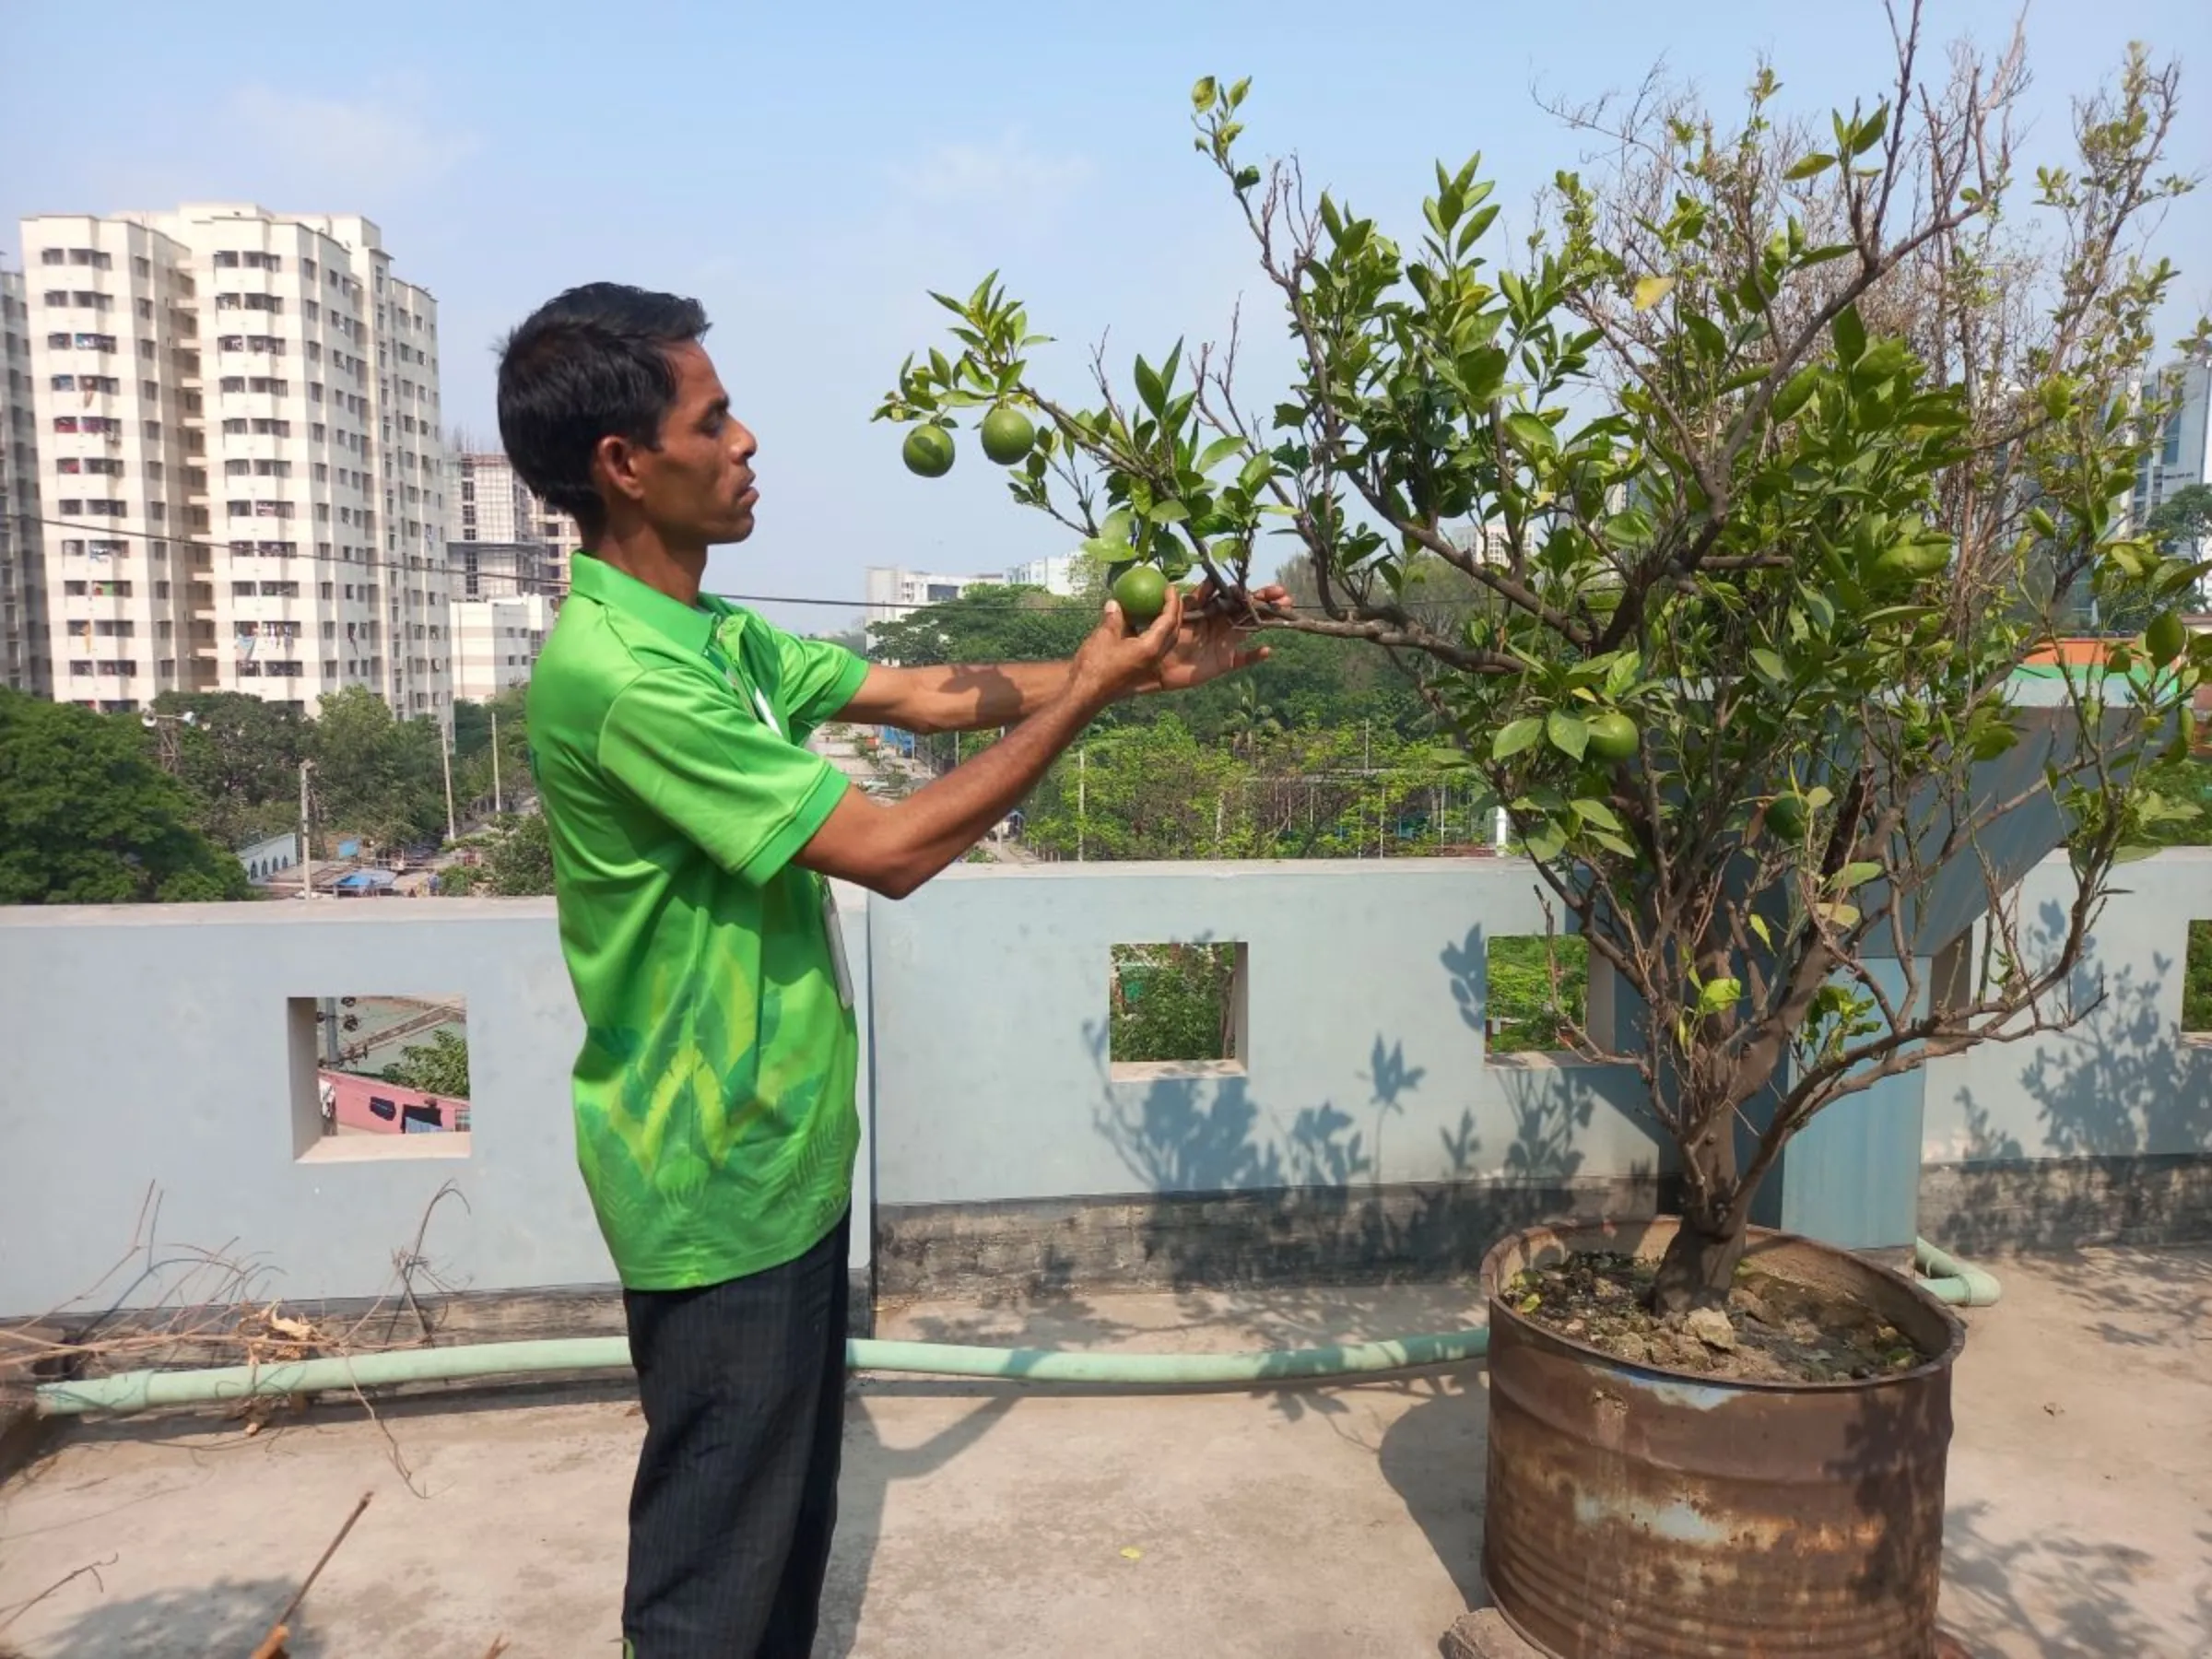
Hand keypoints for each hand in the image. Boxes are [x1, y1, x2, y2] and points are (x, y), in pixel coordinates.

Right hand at [1067, 584, 1185, 711]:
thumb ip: (1114, 618)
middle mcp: (1154, 659)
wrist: (1085, 694)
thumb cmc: (1094, 665)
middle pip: (1173, 632)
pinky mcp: (1140, 671)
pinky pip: (1153, 648)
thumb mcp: (1104, 636)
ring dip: (1166, 625)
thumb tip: (1115, 603)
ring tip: (1160, 608)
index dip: (1171, 602)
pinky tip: (1142, 625)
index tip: (1170, 587)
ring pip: (1165, 642)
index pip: (1168, 621)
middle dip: (1176, 613)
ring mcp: (1148, 667)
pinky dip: (1152, 634)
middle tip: (1171, 596)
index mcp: (1150, 648)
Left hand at [1145, 577, 1293, 692]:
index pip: (1232, 596)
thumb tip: (1186, 585)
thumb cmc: (1158, 638)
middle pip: (1247, 609)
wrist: (1152, 666)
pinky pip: (1244, 659)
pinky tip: (1268, 650)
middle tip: (1283, 594)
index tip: (1254, 587)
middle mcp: (1219, 623)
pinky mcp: (1224, 662)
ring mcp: (1224, 642)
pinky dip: (1256, 655)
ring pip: (1251, 627)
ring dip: (1268, 619)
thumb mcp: (1170, 617)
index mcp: (1208, 609)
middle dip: (1265, 599)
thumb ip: (1182, 603)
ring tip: (1284, 609)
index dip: (1246, 590)